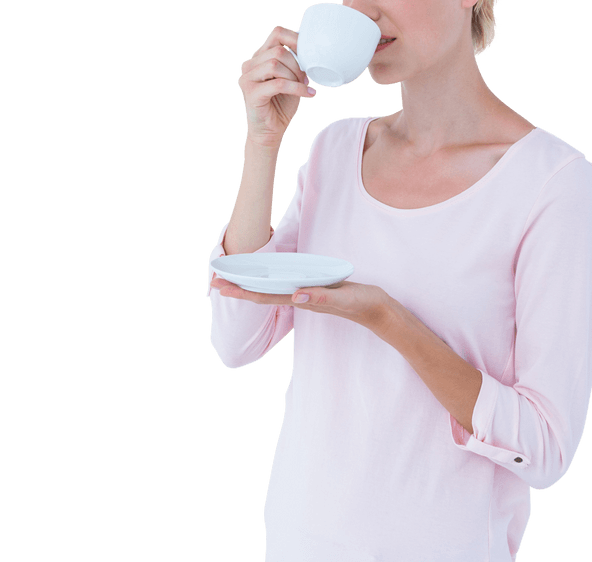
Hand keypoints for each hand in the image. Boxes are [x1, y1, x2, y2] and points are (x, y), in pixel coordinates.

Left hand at [210, 275, 391, 331]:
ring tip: (231, 281)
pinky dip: (269, 283)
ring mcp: (305, 296)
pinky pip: (285, 287)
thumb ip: (321, 298)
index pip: (265, 297)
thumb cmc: (361, 304)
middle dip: (238, 290)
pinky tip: (264, 280)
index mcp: (301, 300)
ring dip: (250, 287)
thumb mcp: (342, 299)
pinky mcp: (314, 290)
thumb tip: (295, 296)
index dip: (242, 292)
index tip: (220, 288)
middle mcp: (299, 299)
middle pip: (262, 295)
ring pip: (271, 291)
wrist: (378, 311)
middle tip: (213, 282)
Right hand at [238, 26, 316, 147]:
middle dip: (297, 64)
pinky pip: (278, 83)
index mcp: (260, 57)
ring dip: (294, 76)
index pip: (277, 34)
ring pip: (275, 64)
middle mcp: (250, 65)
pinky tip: (307, 94)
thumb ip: (294, 63)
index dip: (295, 39)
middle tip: (305, 78)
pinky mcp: (251, 93)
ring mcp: (247, 78)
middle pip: (278, 50)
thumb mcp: (291, 78)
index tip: (309, 53)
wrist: (269, 131)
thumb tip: (311, 52)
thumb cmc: (280, 104)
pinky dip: (296, 88)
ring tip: (302, 86)